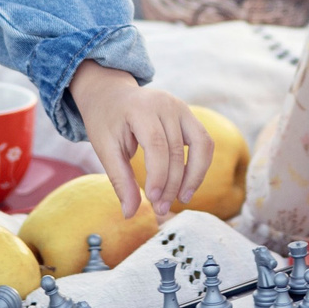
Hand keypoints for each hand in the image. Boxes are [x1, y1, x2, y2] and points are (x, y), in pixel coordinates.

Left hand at [71, 62, 208, 217]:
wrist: (111, 94)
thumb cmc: (106, 121)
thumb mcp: (105, 148)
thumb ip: (120, 179)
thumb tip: (130, 213)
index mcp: (141, 108)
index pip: (157, 145)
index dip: (158, 175)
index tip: (152, 199)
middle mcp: (166, 104)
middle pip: (177, 150)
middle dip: (172, 183)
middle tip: (161, 208)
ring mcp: (182, 108)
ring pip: (201, 144)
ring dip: (194, 176)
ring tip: (182, 199)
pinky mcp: (189, 115)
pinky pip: (204, 142)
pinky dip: (199, 164)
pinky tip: (187, 184)